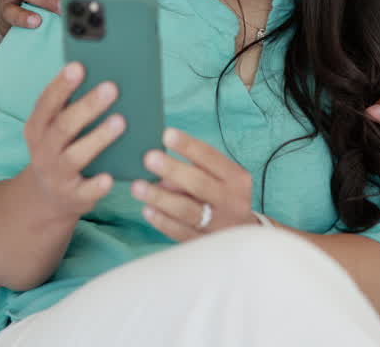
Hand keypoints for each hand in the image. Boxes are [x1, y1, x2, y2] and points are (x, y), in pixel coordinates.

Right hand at [21, 61, 123, 219]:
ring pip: (75, 156)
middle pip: (63, 126)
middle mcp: (44, 150)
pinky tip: (110, 176)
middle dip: (87, 106)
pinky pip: (85, 191)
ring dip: (98, 138)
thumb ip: (71, 106)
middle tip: (112, 87)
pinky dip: (96, 185)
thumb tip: (104, 73)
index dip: (61, 85)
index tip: (78, 66)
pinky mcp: (73, 197)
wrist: (48, 196)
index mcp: (37, 128)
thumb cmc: (60, 149)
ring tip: (121, 121)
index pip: (46, 103)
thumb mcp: (55, 128)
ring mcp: (57, 175)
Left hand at [131, 127, 257, 240]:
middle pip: (199, 184)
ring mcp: (219, 225)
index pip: (211, 158)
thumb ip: (195, 170)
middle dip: (172, 170)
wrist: (243, 234)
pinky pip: (180, 232)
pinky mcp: (205, 244)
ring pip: (187, 210)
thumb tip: (160, 164)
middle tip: (149, 158)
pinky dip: (162, 221)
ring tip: (137, 186)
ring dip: (160, 197)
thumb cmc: (222, 195)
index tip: (166, 134)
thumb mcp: (220, 178)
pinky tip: (147, 210)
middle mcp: (231, 201)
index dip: (189, 146)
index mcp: (236, 178)